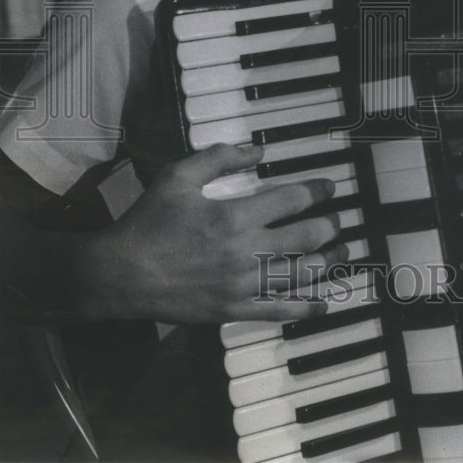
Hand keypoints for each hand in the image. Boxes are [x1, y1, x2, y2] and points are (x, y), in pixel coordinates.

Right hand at [73, 143, 342, 323]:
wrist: (121, 274)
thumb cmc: (149, 221)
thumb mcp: (179, 176)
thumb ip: (220, 158)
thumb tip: (258, 151)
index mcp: (235, 215)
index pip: (292, 200)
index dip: (318, 191)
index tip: (331, 187)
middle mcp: (245, 251)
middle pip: (305, 238)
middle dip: (330, 227)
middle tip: (339, 221)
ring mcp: (241, 284)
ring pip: (299, 275)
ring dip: (327, 263)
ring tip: (341, 252)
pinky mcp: (232, 310)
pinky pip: (278, 311)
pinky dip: (305, 308)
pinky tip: (323, 302)